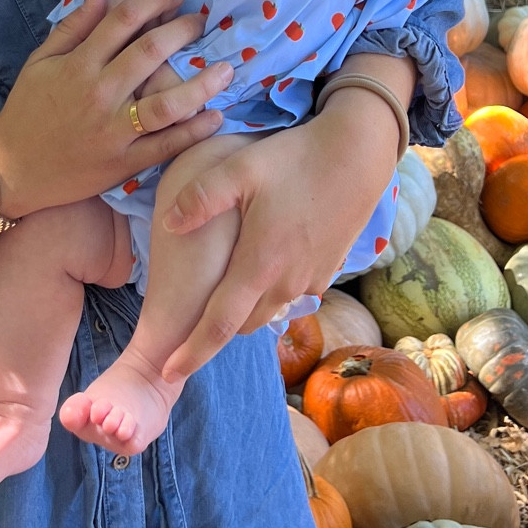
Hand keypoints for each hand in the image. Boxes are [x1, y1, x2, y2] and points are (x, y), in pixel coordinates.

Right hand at [0, 0, 230, 218]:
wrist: (13, 170)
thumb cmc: (27, 111)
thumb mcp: (40, 62)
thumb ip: (71, 29)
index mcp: (79, 65)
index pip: (123, 20)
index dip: (153, 0)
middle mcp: (100, 94)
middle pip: (152, 53)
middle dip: (183, 30)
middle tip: (201, 22)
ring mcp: (114, 130)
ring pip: (167, 104)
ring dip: (201, 84)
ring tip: (226, 69)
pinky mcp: (123, 162)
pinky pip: (165, 146)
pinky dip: (194, 132)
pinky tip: (216, 117)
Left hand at [157, 83, 405, 382]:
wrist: (358, 155)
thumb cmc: (296, 160)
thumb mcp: (240, 168)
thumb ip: (200, 198)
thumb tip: (169, 225)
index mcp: (259, 265)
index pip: (219, 325)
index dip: (192, 352)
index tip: (170, 371)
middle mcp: (286, 282)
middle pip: (242, 322)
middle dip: (216, 328)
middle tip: (191, 320)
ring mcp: (310, 279)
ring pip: (267, 309)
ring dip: (245, 306)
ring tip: (225, 289)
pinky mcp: (327, 271)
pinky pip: (289, 293)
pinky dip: (270, 289)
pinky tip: (263, 261)